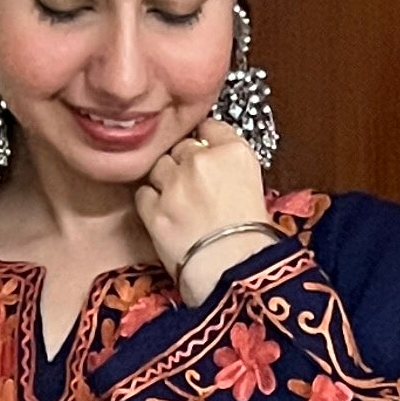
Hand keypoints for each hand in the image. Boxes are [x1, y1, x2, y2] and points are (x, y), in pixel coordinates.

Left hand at [136, 110, 275, 299]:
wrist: (235, 273)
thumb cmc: (253, 241)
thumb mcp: (256, 190)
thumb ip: (232, 167)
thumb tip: (215, 164)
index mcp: (235, 153)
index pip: (211, 127)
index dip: (206, 141)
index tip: (205, 151)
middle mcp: (203, 160)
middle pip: (182, 147)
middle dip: (185, 165)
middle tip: (195, 189)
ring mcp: (175, 183)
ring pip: (159, 167)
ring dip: (166, 182)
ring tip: (180, 206)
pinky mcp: (154, 208)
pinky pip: (144, 193)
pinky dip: (151, 204)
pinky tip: (167, 218)